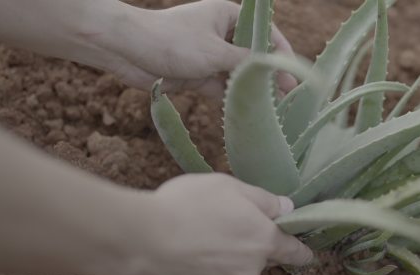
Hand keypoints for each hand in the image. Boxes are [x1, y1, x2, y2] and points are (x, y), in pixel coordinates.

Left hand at [101, 0, 297, 96]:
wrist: (126, 51)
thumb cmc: (172, 41)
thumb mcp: (216, 52)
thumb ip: (249, 65)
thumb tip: (281, 77)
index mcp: (229, 15)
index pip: (265, 33)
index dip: (281, 54)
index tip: (293, 76)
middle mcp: (223, 34)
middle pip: (253, 57)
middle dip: (267, 76)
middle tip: (286, 99)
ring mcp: (210, 56)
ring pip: (238, 76)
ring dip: (250, 91)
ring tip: (270, 110)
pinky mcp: (198, 75)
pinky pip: (222, 89)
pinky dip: (232, 100)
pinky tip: (246, 114)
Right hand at [110, 174, 312, 274]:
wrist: (140, 239)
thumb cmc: (189, 205)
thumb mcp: (231, 187)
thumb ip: (264, 200)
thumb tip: (287, 208)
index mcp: (264, 242)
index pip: (296, 252)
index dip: (301, 249)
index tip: (305, 250)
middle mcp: (249, 271)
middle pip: (260, 258)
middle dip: (250, 244)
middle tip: (224, 221)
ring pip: (233, 269)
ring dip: (224, 256)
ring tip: (196, 233)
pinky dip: (203, 267)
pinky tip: (183, 250)